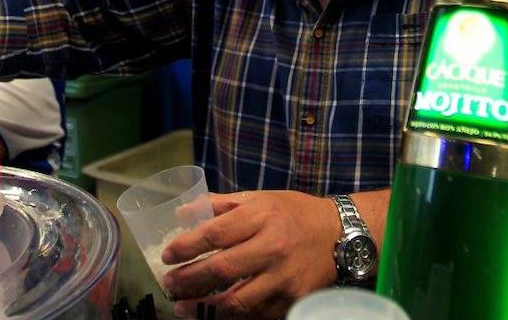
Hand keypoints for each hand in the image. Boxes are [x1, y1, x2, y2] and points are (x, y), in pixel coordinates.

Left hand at [161, 190, 338, 317]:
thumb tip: (183, 212)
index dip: (186, 246)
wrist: (340, 234)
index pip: (215, 234)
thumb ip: (220, 204)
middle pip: (221, 269)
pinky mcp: (293, 300)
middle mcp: (272, 248)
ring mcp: (284, 278)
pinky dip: (233, 316)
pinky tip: (215, 313)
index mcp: (262, 217)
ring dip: (204, 306)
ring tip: (184, 306)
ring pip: (237, 300)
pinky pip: (257, 314)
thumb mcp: (259, 198)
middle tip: (170, 284)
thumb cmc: (294, 213)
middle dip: (188, 279)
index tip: (167, 255)